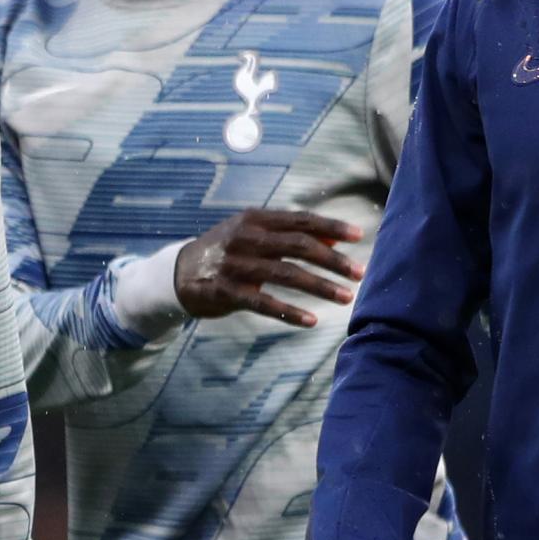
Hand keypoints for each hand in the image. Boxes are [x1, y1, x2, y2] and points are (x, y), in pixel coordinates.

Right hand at [174, 211, 364, 328]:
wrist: (177, 272)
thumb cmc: (227, 251)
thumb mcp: (254, 234)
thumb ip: (290, 235)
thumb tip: (335, 241)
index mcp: (255, 219)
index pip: (301, 220)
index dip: (331, 227)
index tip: (360, 235)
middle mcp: (245, 238)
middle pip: (298, 246)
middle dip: (333, 260)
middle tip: (360, 273)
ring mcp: (234, 265)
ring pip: (286, 275)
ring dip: (320, 286)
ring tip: (346, 297)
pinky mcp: (225, 292)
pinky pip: (263, 303)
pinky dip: (289, 312)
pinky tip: (312, 320)